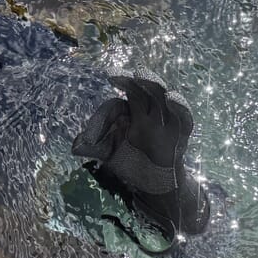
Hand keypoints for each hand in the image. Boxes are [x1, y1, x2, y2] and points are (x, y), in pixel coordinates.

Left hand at [72, 73, 209, 241]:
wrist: (153, 184)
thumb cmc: (130, 161)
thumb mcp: (108, 154)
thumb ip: (94, 147)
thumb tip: (75, 147)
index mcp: (129, 113)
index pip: (119, 102)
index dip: (109, 105)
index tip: (106, 83)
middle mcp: (147, 113)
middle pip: (142, 90)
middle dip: (134, 79)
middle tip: (121, 73)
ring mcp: (163, 122)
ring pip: (161, 97)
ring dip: (153, 85)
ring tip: (142, 74)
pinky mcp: (179, 135)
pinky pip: (183, 118)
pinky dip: (180, 107)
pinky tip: (172, 98)